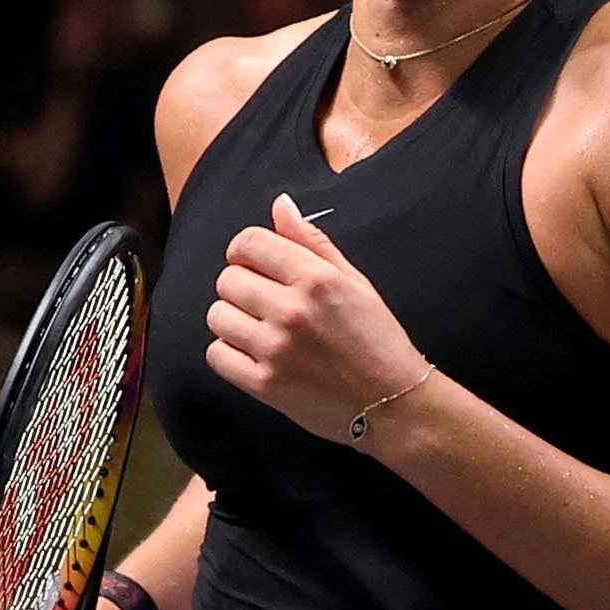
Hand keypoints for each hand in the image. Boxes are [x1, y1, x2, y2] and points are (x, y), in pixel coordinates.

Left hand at [207, 194, 432, 441]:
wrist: (393, 404)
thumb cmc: (377, 341)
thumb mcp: (354, 282)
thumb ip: (312, 243)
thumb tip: (280, 205)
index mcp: (315, 279)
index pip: (248, 244)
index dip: (244, 251)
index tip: (253, 264)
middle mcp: (292, 310)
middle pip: (228, 279)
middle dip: (241, 286)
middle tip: (263, 303)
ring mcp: (276, 349)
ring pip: (218, 316)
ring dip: (233, 320)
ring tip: (259, 330)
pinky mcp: (265, 385)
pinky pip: (217, 355)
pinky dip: (228, 353)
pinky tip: (253, 354)